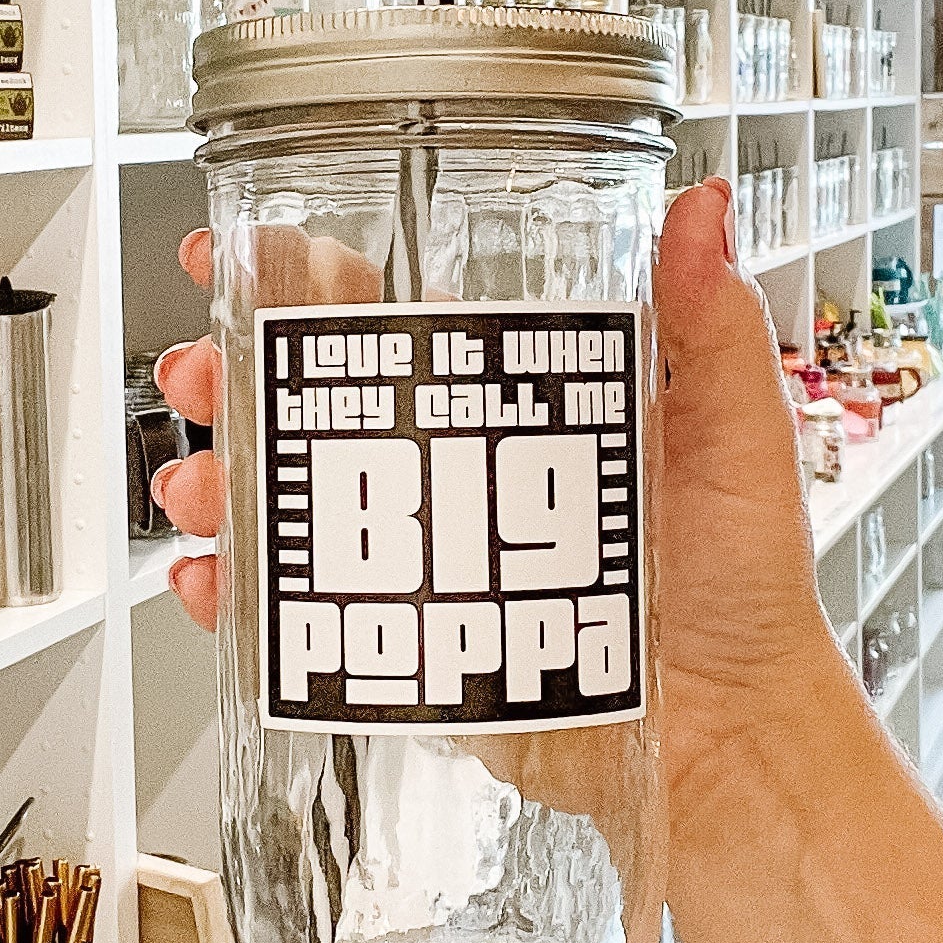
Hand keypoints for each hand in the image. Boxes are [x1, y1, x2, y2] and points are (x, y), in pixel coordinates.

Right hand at [153, 184, 837, 804]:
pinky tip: (214, 585)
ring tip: (198, 486)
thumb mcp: (734, 435)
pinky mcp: (406, 643)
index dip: (310, 281)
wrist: (727, 734)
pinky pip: (300, 613)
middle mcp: (458, 474)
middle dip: (236, 380)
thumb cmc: (743, 585)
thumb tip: (702, 208)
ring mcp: (424, 560)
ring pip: (292, 504)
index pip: (396, 322)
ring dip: (223, 483)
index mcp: (518, 406)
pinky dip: (239, 598)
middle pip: (316, 406)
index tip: (248, 253)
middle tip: (201, 373)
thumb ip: (712, 326)